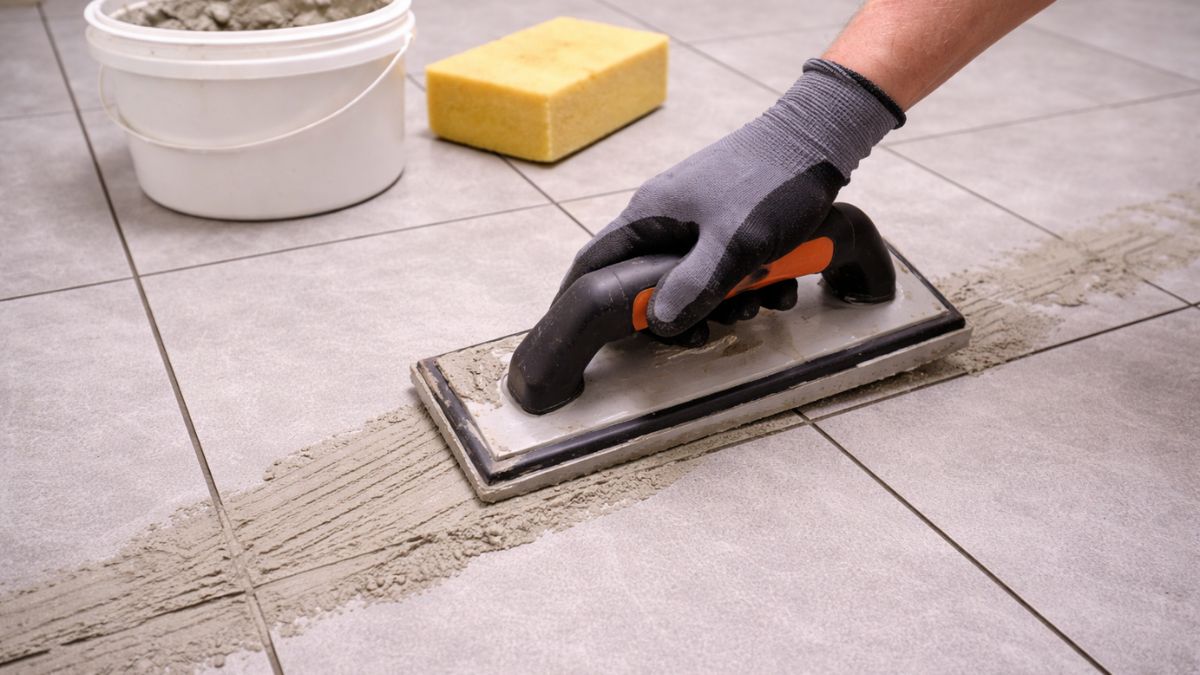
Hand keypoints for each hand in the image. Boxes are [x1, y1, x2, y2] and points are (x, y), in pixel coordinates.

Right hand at [558, 59, 903, 343]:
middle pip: (648, 280)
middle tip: (707, 333)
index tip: (584, 334)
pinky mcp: (728, 219)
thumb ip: (693, 285)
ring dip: (725, 301)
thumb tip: (657, 323)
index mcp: (650, 215)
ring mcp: (698, 217)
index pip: (594, 262)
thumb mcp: (734, 243)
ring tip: (760, 304)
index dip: (580, 299)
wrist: (820, 136)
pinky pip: (725, 265)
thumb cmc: (772, 182)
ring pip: (693, 277)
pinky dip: (749, 282)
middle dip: (678, 313)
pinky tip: (781, 286)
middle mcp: (666, 216)